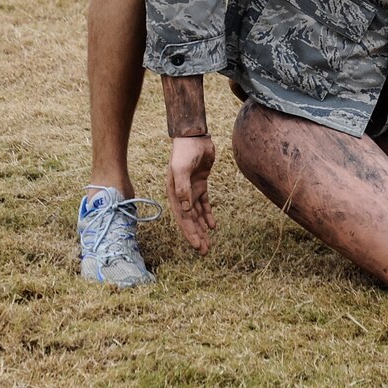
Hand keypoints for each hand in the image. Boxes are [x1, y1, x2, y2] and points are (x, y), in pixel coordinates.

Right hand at [166, 135, 216, 252]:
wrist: (193, 136)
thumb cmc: (185, 151)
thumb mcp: (182, 169)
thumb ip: (183, 188)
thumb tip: (186, 210)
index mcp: (174, 194)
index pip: (183, 219)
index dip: (190, 233)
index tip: (198, 246)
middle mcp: (181, 194)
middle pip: (190, 220)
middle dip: (197, 235)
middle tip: (205, 251)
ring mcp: (191, 189)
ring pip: (197, 214)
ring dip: (202, 228)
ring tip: (209, 243)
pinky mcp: (201, 183)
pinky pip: (205, 203)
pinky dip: (208, 214)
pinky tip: (213, 225)